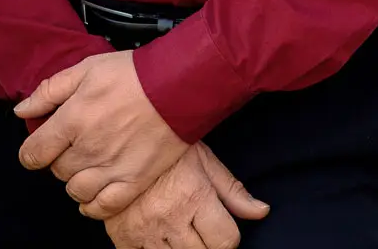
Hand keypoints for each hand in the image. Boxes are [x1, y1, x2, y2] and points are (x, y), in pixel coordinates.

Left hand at [15, 50, 186, 216]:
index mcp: (73, 120)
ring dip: (75, 180)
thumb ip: (50, 91)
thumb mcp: (86, 69)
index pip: (34, 152)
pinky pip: (103, 207)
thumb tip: (22, 109)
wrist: (177, 86)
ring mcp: (111, 170)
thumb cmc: (134, 74)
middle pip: (57, 170)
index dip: (30, 151)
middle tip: (71, 143)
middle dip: (58, 158)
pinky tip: (93, 194)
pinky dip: (93, 205)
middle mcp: (88, 150)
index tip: (37, 146)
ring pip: (76, 190)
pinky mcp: (133, 182)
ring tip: (86, 163)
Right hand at [103, 144, 268, 248]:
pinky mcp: (124, 241)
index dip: (228, 236)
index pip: (226, 241)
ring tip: (179, 228)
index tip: (220, 225)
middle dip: (207, 244)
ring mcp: (145, 232)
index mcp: (193, 195)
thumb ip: (232, 190)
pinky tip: (159, 234)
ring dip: (183, 247)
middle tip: (198, 224)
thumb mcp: (203, 159)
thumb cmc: (166, 147)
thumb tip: (262, 212)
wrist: (115, 140)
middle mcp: (170, 218)